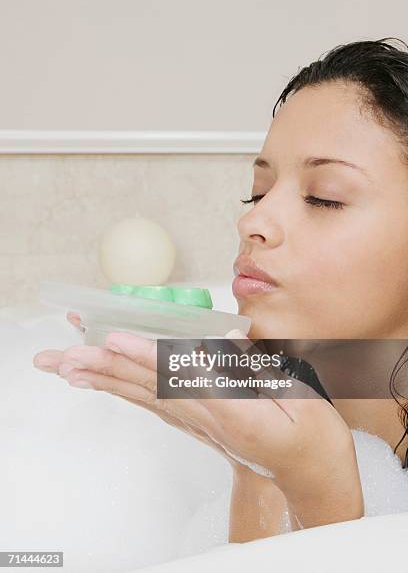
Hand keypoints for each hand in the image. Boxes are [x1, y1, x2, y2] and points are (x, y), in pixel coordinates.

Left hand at [33, 314, 363, 527]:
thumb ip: (261, 371)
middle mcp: (205, 417)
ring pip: (142, 396)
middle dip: (104, 367)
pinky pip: (151, 404)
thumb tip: (228, 338)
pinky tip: (100, 383)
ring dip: (103, 379)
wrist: (309, 477)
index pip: (180, 378)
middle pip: (148, 387)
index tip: (114, 340)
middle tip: (63, 354)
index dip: (146, 356)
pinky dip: (121, 390)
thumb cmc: (311, 439)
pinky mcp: (195, 422)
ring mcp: (197, 422)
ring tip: (65, 366)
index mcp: (232, 409)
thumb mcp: (302, 400)